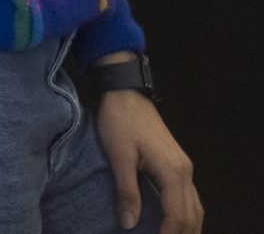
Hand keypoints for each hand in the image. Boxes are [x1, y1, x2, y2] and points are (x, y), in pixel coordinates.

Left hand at [95, 85, 200, 232]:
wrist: (126, 94)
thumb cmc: (120, 122)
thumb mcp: (119, 156)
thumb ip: (126, 191)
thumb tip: (129, 224)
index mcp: (173, 172)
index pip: (177, 216)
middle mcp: (185, 172)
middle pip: (192, 216)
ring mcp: (184, 167)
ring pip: (195, 207)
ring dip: (187, 227)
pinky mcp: (177, 164)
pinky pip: (189, 197)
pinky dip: (186, 215)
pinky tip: (175, 223)